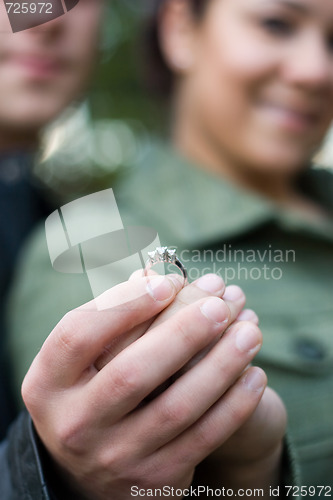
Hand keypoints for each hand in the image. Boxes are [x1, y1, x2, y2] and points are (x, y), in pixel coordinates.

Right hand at [22, 274, 266, 499]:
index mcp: (48, 383)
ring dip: (220, 365)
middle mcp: (74, 424)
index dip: (125, 303)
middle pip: (131, 373)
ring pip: (175, 407)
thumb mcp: (83, 362)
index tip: (168, 282)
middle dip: (182, 333)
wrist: (93, 469)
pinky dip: (233, 404)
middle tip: (220, 304)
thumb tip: (157, 275)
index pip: (79, 334)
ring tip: (250, 331)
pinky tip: (254, 373)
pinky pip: (202, 439)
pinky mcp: (154, 478)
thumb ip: (113, 319)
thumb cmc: (92, 392)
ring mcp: (113, 456)